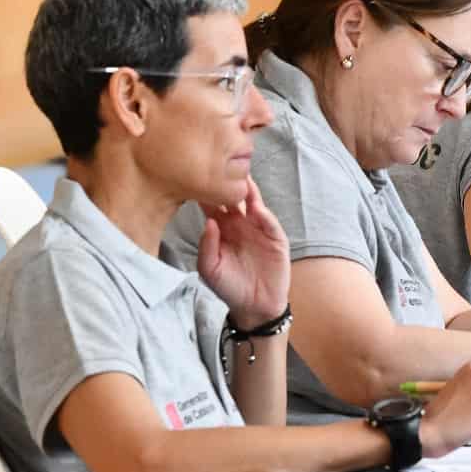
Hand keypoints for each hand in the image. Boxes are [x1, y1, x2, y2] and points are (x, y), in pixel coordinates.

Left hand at [196, 176, 289, 324]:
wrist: (254, 306)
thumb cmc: (229, 286)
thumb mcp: (209, 269)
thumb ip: (206, 246)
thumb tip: (208, 221)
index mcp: (220, 229)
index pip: (212, 204)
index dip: (205, 191)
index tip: (195, 176)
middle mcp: (239, 224)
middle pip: (233, 198)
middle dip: (228, 183)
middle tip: (221, 165)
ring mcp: (258, 229)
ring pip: (253, 204)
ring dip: (249, 191)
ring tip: (242, 177)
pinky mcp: (275, 238)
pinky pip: (269, 222)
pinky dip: (263, 214)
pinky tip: (256, 207)